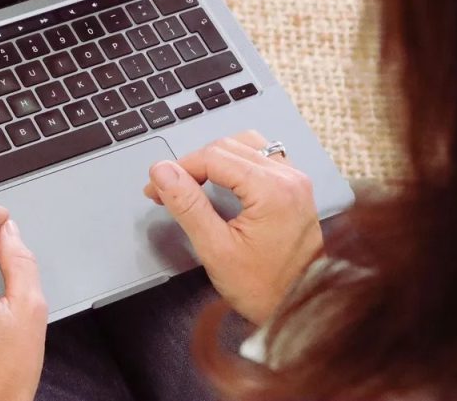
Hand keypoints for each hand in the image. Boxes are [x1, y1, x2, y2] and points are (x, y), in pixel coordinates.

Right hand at [143, 130, 322, 323]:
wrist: (301, 311)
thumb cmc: (265, 289)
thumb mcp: (216, 250)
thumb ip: (187, 205)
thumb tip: (162, 172)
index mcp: (272, 189)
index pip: (212, 157)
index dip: (178, 168)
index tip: (155, 187)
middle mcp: (288, 178)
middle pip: (227, 146)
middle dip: (192, 164)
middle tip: (167, 189)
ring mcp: (294, 181)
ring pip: (244, 145)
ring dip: (214, 159)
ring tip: (192, 182)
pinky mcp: (294, 189)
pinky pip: (260, 157)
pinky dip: (235, 163)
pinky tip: (221, 181)